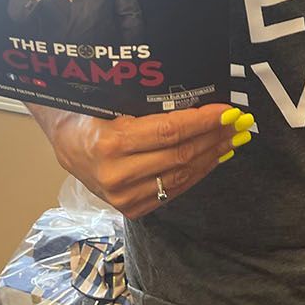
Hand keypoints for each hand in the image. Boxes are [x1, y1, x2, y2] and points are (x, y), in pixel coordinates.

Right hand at [43, 103, 247, 219]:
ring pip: (181, 175)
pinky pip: (174, 190)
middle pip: (180, 154)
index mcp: (110, 143)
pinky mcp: (132, 210)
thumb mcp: (112, 100)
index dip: (203, 121)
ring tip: (233, 139)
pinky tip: (213, 158)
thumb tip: (196, 94)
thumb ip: (148, 101)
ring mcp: (124, 198)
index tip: (228, 110)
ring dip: (212, 156)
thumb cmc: (91, 113)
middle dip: (215, 137)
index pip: (169, 131)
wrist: (66, 145)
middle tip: (238, 123)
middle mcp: (117, 175)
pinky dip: (197, 173)